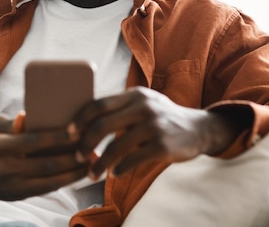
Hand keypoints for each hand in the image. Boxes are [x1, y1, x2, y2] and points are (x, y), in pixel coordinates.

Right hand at [0, 113, 87, 201]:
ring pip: (50, 181)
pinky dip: (65, 181)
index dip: (56, 138)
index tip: (77, 133)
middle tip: (93, 148)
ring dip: (74, 173)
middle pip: (46, 164)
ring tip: (92, 162)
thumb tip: (28, 116)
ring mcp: (13, 185)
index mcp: (0, 146)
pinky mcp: (20, 196)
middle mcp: (5, 168)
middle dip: (72, 158)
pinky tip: (79, 173)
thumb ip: (12, 122)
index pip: (32, 141)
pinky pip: (47, 189)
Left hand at [73, 87, 245, 179]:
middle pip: (102, 125)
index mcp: (134, 95)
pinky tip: (114, 174)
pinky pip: (133, 160)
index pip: (98, 104)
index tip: (68, 133)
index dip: (80, 119)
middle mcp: (143, 107)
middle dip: (85, 143)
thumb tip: (83, 122)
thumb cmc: (161, 118)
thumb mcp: (142, 104)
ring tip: (92, 173)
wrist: (200, 128)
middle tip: (77, 156)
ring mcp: (154, 126)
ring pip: (116, 147)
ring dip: (100, 163)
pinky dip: (119, 169)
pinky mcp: (163, 146)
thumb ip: (119, 109)